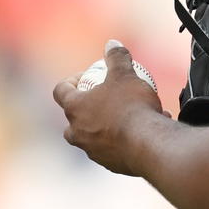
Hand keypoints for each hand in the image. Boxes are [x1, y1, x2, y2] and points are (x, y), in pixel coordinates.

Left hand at [53, 40, 168, 174]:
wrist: (148, 144)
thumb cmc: (132, 107)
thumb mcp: (125, 74)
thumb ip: (117, 57)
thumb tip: (112, 44)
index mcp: (75, 109)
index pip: (60, 91)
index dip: (70, 81)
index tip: (86, 76)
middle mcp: (79, 133)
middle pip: (73, 119)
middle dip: (84, 109)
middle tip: (103, 99)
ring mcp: (93, 151)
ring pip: (95, 136)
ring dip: (107, 125)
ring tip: (127, 114)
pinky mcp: (111, 164)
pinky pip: (114, 148)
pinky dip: (124, 139)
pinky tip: (144, 129)